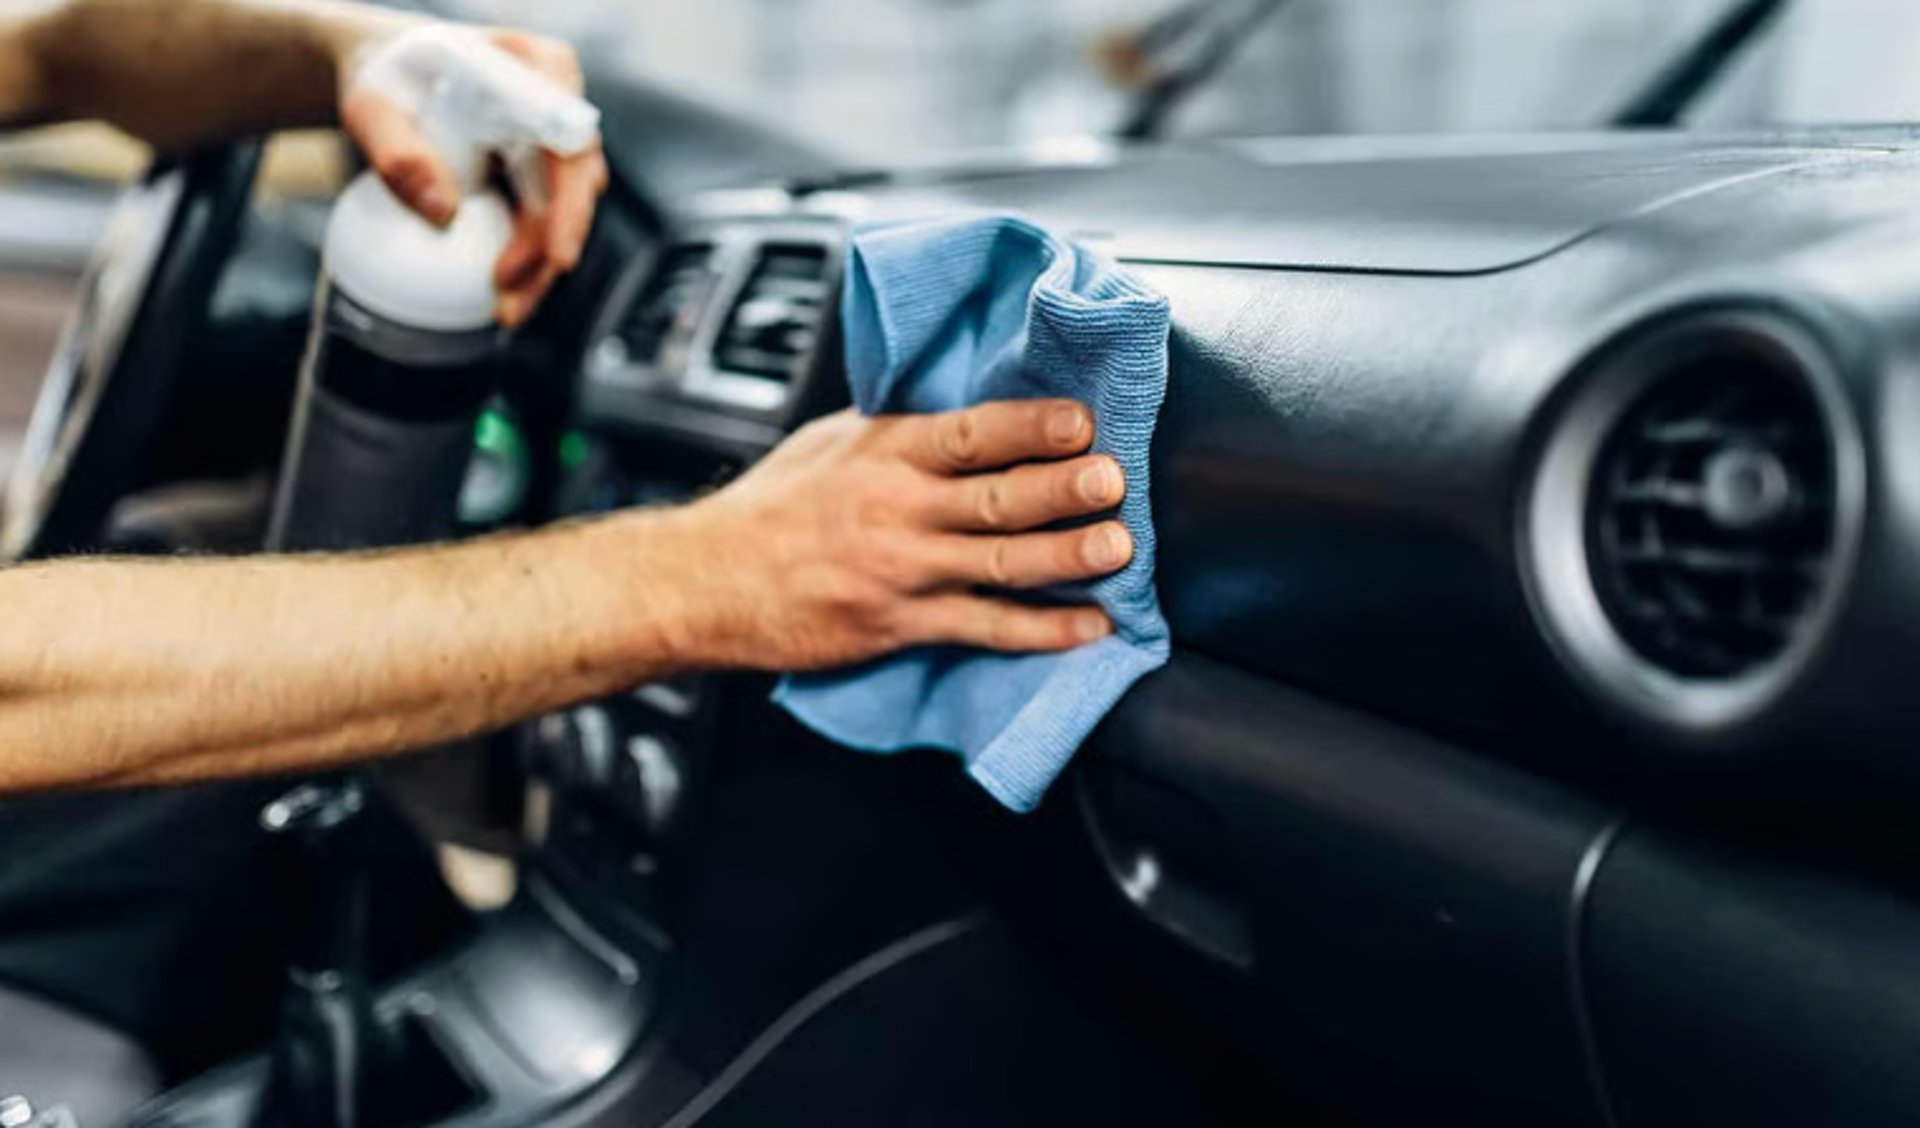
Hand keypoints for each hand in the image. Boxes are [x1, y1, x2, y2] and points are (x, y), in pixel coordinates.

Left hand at [336, 25, 608, 327]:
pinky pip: (542, 222)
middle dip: (549, 247)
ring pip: (563, 212)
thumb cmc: (383, 78)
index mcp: (536, 66)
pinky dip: (526, 261)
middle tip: (510, 292)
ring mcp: (553, 141)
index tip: (558, 254)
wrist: (390, 75)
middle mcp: (559, 103)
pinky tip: (503, 296)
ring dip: (539, 266)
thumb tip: (442, 214)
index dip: (570, 200)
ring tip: (505, 310)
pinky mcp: (538, 174)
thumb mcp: (373, 108)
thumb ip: (399, 153)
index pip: (569, 138)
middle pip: (576, 184)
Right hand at [670, 401, 1132, 671]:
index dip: (1031, 426)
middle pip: (997, 496)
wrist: (705, 580)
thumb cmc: (771, 508)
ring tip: (1119, 549)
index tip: (1082, 419)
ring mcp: (901, 570)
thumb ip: (900, 432)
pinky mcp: (899, 624)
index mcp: (885, 451)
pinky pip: (982, 628)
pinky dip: (1040, 631)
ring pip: (1000, 563)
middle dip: (1063, 488)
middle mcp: (898, 508)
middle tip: (1114, 480)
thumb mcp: (830, 443)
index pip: (971, 432)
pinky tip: (1086, 627)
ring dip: (1066, 556)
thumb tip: (971, 413)